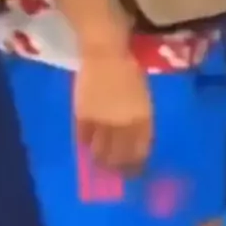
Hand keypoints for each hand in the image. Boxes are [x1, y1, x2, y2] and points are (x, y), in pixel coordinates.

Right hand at [75, 50, 152, 172]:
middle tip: (115, 172)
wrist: (105, 53)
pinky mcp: (83, 115)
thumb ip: (139, 120)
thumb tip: (136, 141)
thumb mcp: (141, 97)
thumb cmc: (128, 70)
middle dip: (118, 167)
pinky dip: (86, 144)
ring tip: (100, 163)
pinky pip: (84, 138)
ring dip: (100, 160)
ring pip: (100, 151)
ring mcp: (102, 121)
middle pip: (120, 155)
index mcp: (142, 118)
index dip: (136, 164)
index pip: (139, 151)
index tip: (133, 171)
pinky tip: (87, 146)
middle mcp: (123, 123)